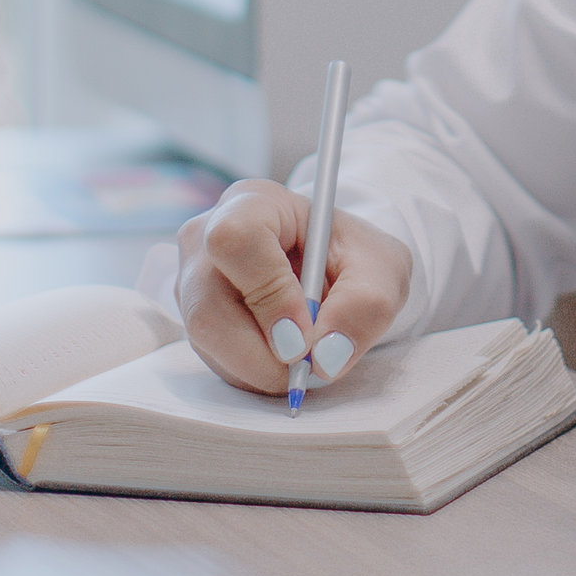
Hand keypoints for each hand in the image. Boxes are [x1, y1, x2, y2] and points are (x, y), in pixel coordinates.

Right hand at [172, 180, 412, 395]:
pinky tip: (285, 355)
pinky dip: (256, 373)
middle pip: (209, 306)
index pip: (236, 240)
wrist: (338, 270)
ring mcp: (192, 281)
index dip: (269, 295)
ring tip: (308, 354)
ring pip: (209, 341)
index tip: (306, 335)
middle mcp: (206, 237)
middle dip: (265, 353)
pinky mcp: (194, 320)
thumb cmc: (356, 258)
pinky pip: (215, 360)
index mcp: (253, 202)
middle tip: (311, 365)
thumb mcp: (383, 272)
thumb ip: (365, 307)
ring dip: (264, 368)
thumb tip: (326, 356)